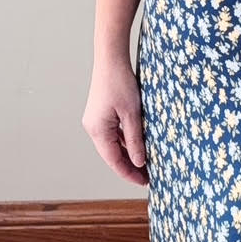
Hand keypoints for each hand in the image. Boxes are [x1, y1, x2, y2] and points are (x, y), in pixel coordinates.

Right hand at [82, 56, 147, 185]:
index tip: (144, 182)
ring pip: (113, 145)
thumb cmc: (120, 83)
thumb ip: (135, 140)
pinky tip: (138, 145)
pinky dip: (125, 142)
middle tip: (147, 177)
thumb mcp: (132, 114)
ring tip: (145, 164)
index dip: (129, 173)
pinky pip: (113, 134)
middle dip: (129, 166)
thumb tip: (139, 162)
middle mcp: (93, 128)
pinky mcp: (100, 114)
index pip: (114, 161)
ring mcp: (95, 121)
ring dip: (128, 154)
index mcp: (98, 130)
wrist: (110, 59)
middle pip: (112, 155)